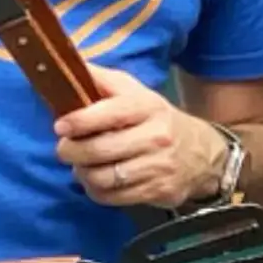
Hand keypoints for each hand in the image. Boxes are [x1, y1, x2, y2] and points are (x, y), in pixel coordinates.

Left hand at [54, 67, 214, 208]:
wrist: (202, 153)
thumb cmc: (156, 119)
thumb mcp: (136, 93)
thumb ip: (102, 80)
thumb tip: (67, 65)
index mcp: (147, 107)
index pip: (109, 113)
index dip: (79, 121)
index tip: (60, 127)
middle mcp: (156, 136)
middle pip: (100, 150)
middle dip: (72, 152)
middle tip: (65, 150)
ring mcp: (159, 166)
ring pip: (103, 178)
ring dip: (83, 174)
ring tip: (80, 167)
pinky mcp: (158, 191)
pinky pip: (113, 197)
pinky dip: (97, 192)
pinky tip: (97, 182)